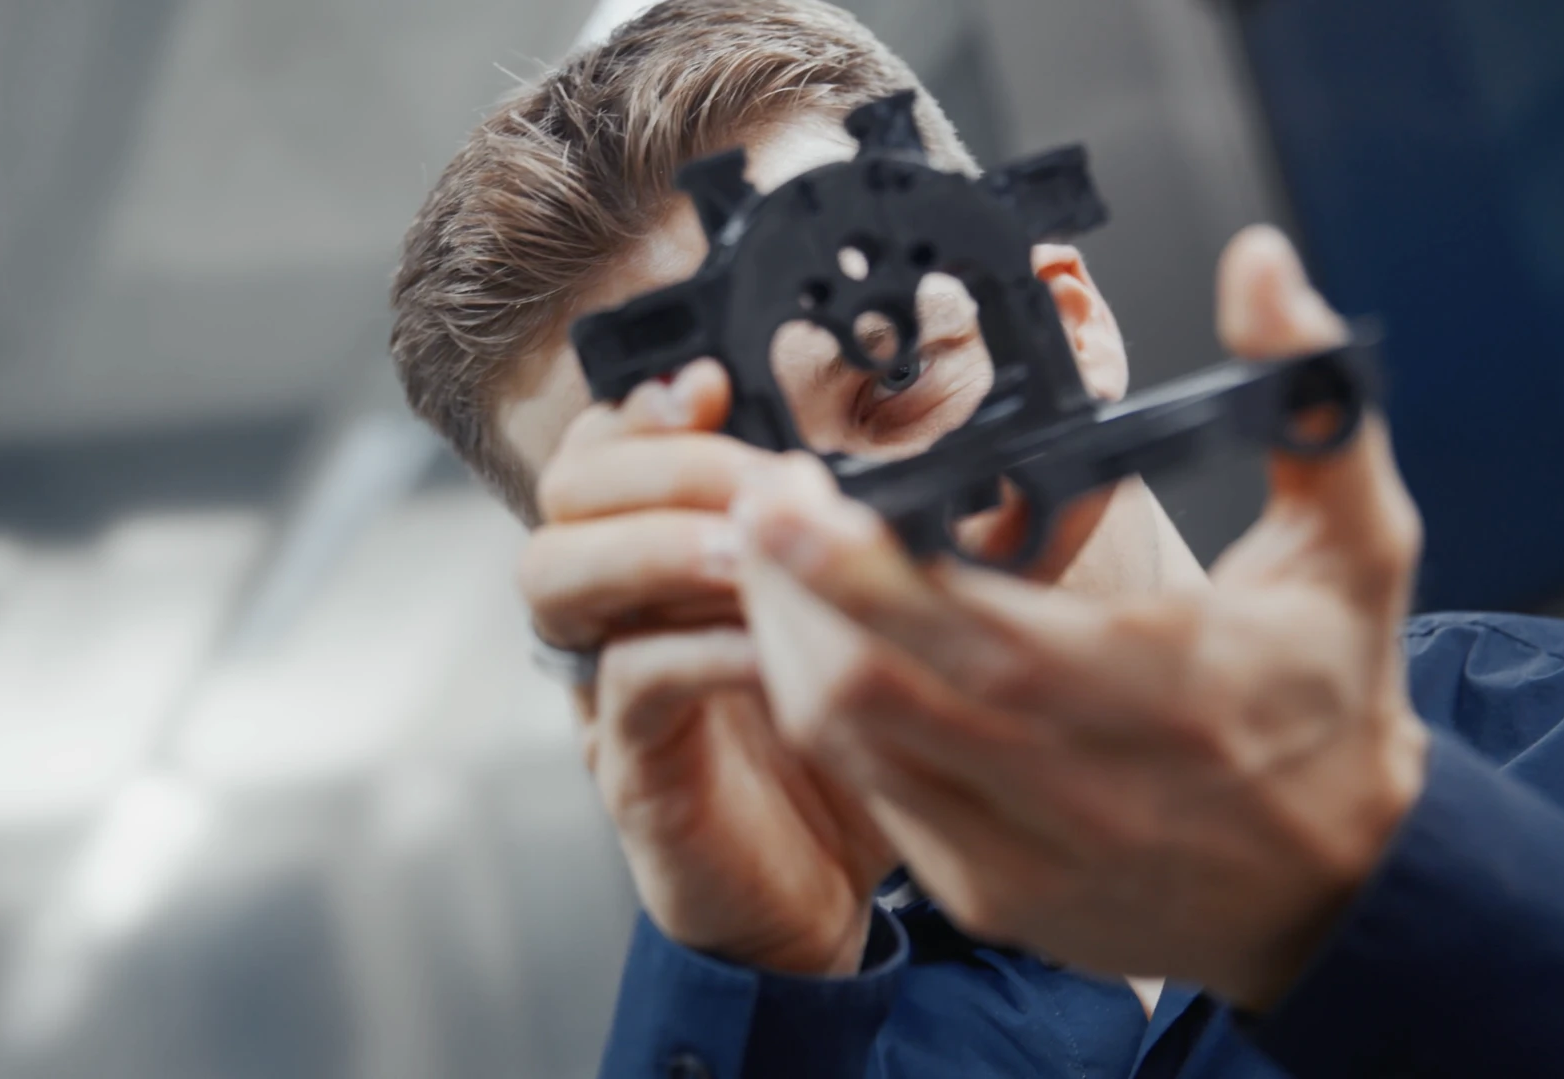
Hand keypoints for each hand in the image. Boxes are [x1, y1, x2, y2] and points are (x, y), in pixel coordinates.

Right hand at [520, 359, 896, 974]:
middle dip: (663, 463)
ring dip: (654, 544)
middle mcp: (619, 605)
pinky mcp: (631, 764)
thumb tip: (1005, 465)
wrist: (823, 898)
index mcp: (669, 550)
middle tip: (761, 481)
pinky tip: (768, 648)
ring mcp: (609, 684)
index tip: (716, 383)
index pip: (613, 440)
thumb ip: (910, 542)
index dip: (648, 402)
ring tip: (746, 553)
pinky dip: (696, 649)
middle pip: (568, 488)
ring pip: (558, 573)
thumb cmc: (845, 749)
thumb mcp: (885, 621)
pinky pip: (629, 683)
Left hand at [731, 226, 1429, 1005]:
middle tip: (754, 502)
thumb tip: (1261, 272)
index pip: (982, 637)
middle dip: (788, 591)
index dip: (862, 574)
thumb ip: (1311, 414)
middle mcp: (1088, 788)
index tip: (784, 495)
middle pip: (876, 692)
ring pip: (851, 746)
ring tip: (770, 557)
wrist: (1337, 892)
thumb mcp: (1357, 553)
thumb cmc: (1330, 704)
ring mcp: (1027, 855)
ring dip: (787, 644)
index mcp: (1172, 692)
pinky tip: (813, 642)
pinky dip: (824, 710)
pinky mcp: (991, 891)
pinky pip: (868, 793)